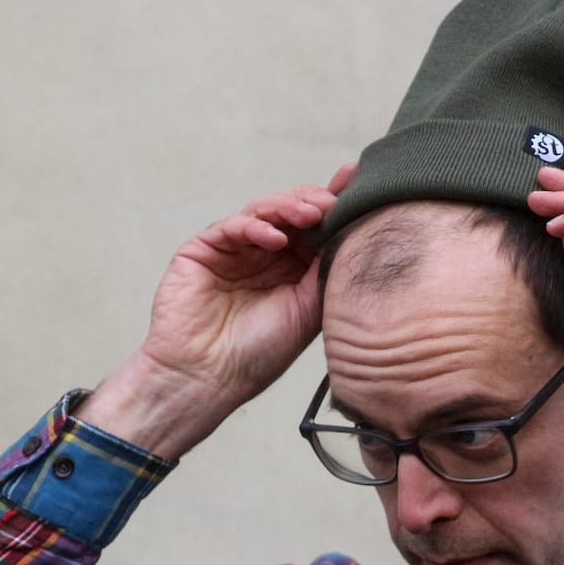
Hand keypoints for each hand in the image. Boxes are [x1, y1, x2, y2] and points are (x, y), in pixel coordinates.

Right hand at [79, 163, 354, 456]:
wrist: (207, 378)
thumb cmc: (257, 355)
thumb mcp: (308, 312)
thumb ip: (326, 273)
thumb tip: (354, 235)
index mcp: (292, 269)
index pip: (316, 229)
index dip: (336, 207)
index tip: (359, 186)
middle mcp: (264, 255)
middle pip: (292, 212)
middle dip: (315, 201)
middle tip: (334, 201)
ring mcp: (234, 250)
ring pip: (265, 211)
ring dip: (290, 207)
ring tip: (311, 214)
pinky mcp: (204, 249)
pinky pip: (233, 226)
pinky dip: (257, 227)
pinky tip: (276, 240)